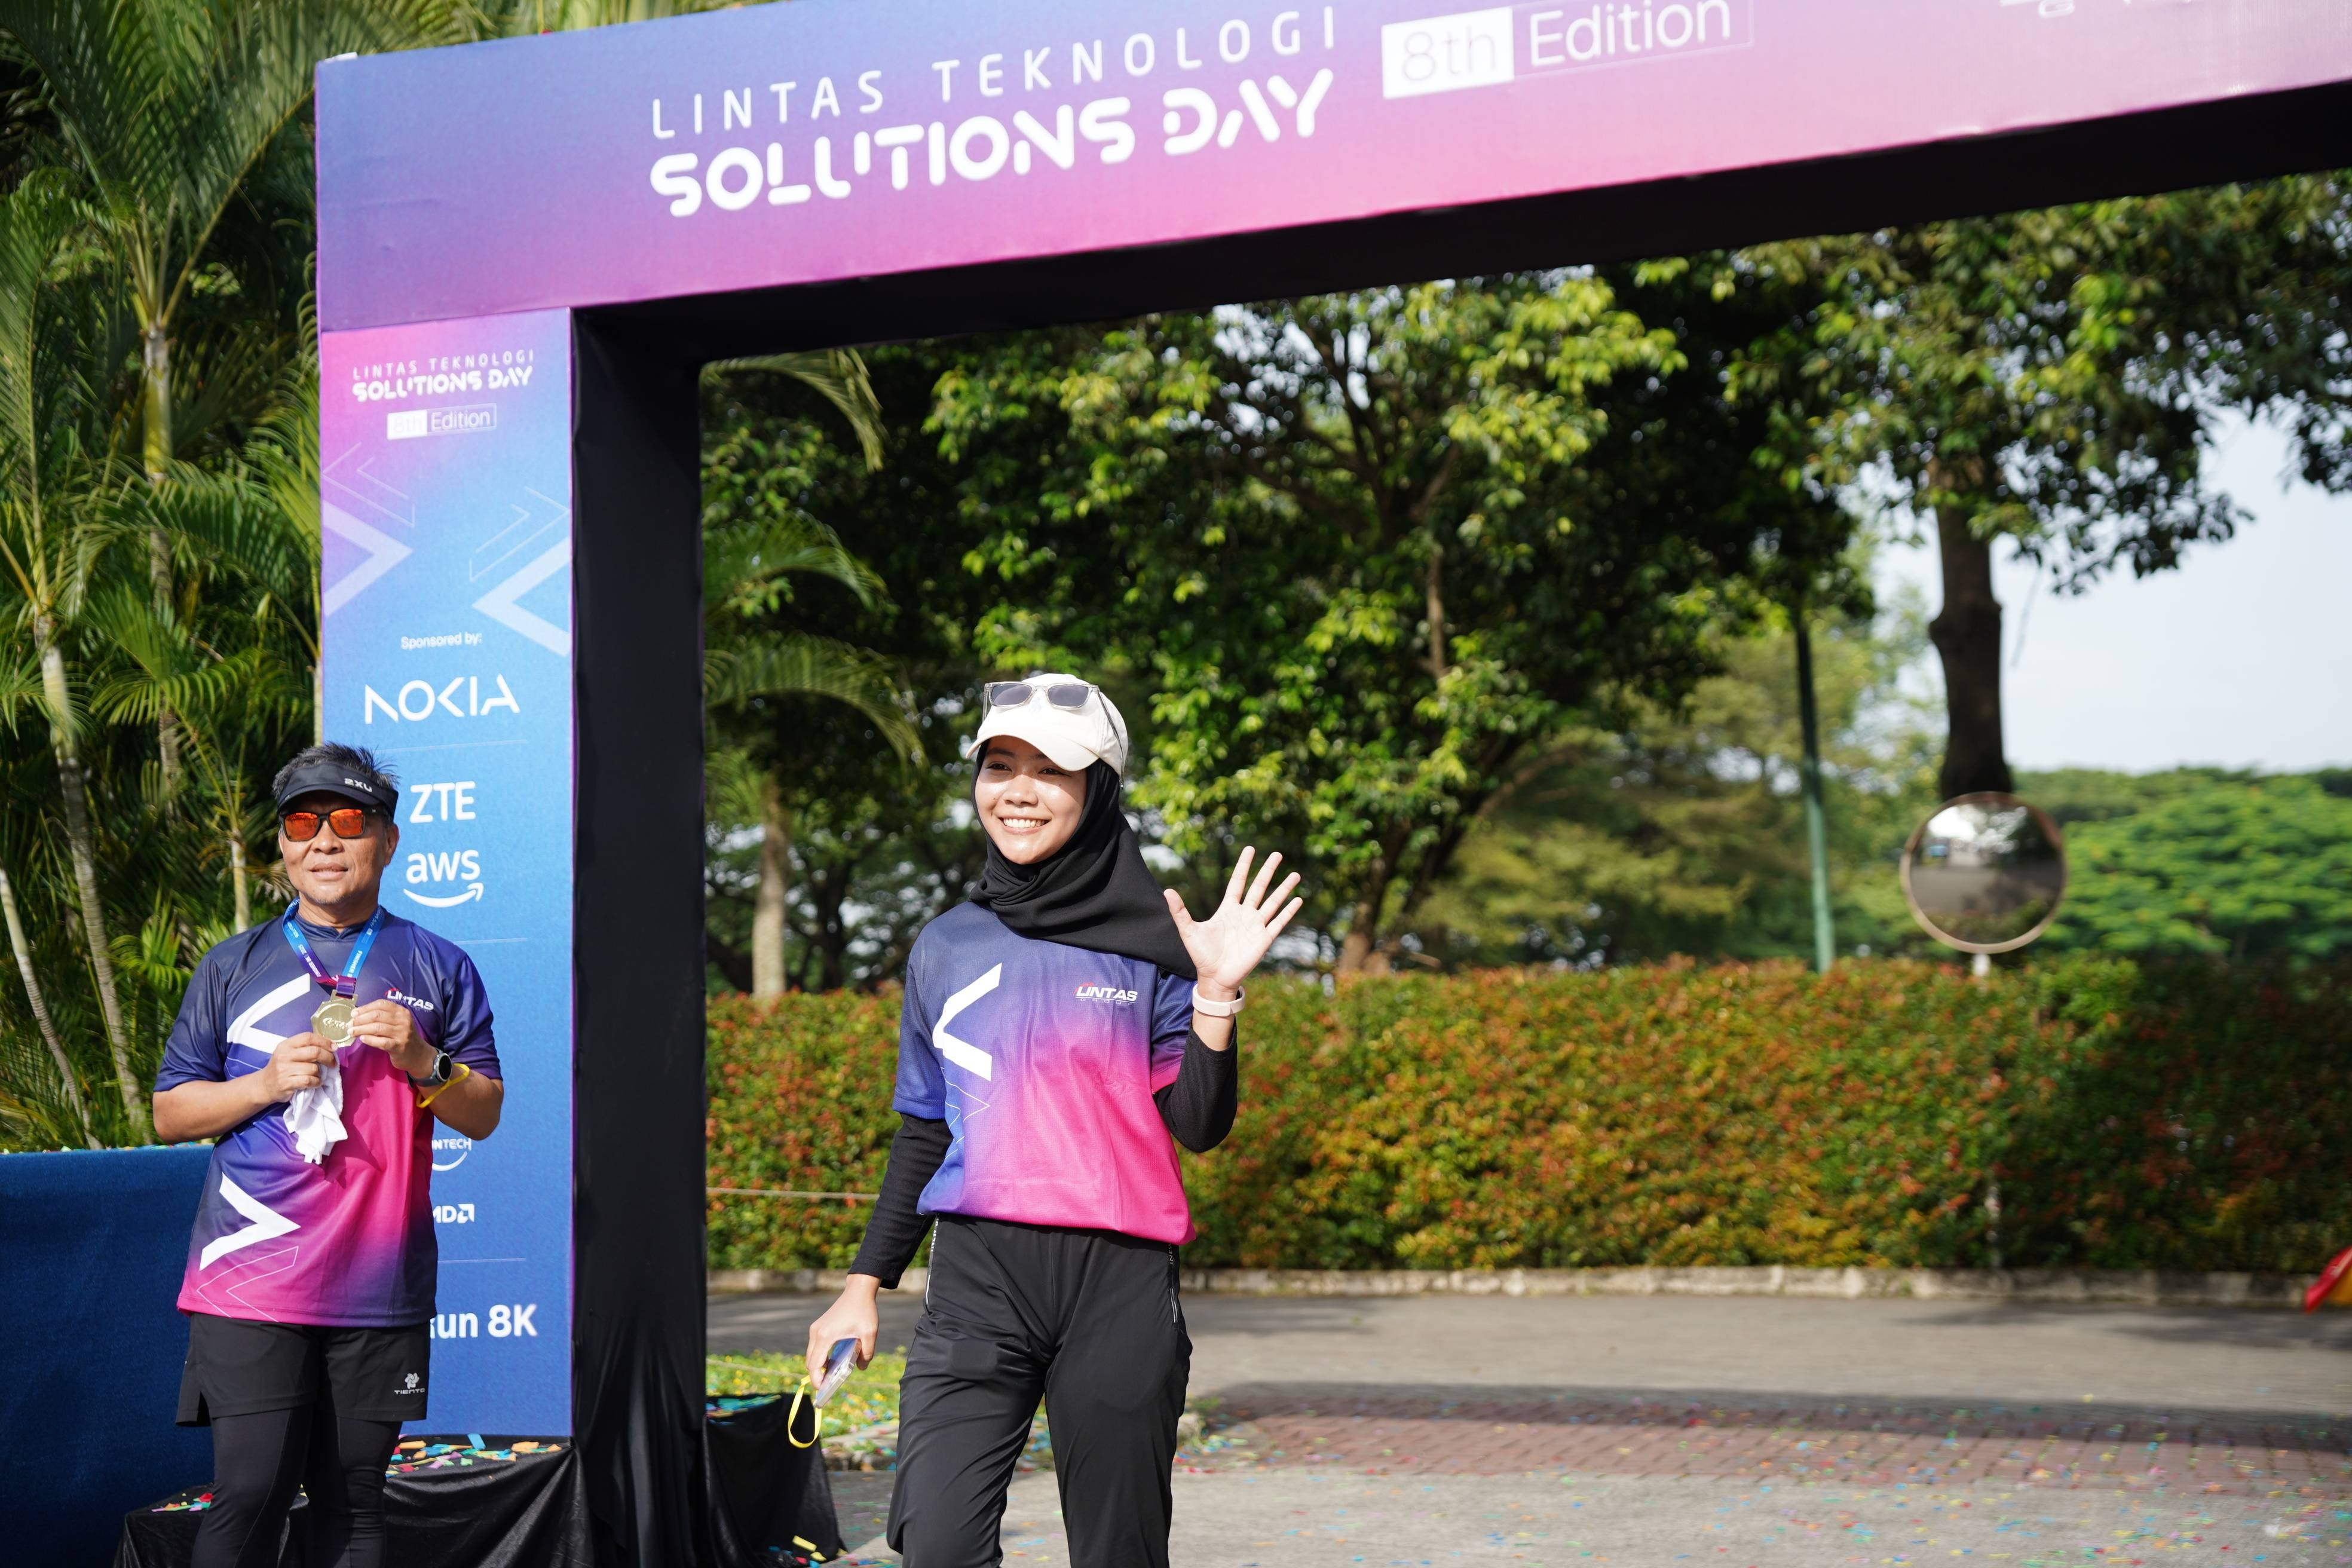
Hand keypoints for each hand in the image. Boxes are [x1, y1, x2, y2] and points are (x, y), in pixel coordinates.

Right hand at [255, 1033, 333, 1102]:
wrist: (264, 1085)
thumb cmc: (283, 1067)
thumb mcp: (289, 1053)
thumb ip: (305, 1047)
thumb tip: (331, 1045)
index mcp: (286, 1045)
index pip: (308, 1037)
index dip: (324, 1041)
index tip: (334, 1047)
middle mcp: (284, 1055)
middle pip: (314, 1052)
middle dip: (328, 1057)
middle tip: (333, 1063)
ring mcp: (284, 1070)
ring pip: (313, 1068)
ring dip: (320, 1073)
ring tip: (317, 1075)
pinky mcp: (286, 1083)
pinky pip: (309, 1081)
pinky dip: (316, 1082)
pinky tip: (315, 1082)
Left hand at [351, 999, 432, 1077]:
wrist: (418, 1054)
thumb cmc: (403, 1036)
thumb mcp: (397, 1023)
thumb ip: (383, 1018)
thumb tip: (358, 1016)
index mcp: (402, 1011)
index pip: (381, 1004)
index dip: (365, 1008)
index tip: (353, 1013)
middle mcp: (403, 1020)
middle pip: (377, 1016)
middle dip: (360, 1019)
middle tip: (349, 1024)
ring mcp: (402, 1033)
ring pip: (377, 1028)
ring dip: (361, 1029)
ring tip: (351, 1032)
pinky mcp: (399, 1046)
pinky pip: (381, 1042)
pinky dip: (370, 1040)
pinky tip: (362, 1039)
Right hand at [805, 1277, 880, 1383]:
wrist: (857, 1291)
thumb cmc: (864, 1310)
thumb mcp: (870, 1333)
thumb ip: (867, 1353)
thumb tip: (861, 1368)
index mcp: (826, 1336)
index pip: (815, 1364)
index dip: (817, 1380)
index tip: (823, 1390)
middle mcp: (816, 1333)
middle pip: (810, 1362)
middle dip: (817, 1376)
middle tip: (829, 1387)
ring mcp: (816, 1329)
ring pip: (811, 1355)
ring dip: (818, 1366)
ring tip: (832, 1376)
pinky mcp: (818, 1327)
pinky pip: (815, 1347)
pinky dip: (820, 1357)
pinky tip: (832, 1361)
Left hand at [1164, 846, 1304, 994]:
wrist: (1215, 978)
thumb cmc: (1201, 955)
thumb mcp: (1188, 931)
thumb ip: (1179, 911)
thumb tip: (1167, 891)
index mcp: (1228, 909)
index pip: (1238, 882)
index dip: (1244, 866)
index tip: (1250, 849)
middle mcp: (1244, 914)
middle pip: (1259, 887)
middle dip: (1268, 871)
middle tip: (1277, 854)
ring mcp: (1256, 926)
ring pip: (1273, 902)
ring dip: (1284, 888)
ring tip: (1296, 875)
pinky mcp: (1264, 939)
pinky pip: (1279, 922)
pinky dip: (1288, 911)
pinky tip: (1298, 900)